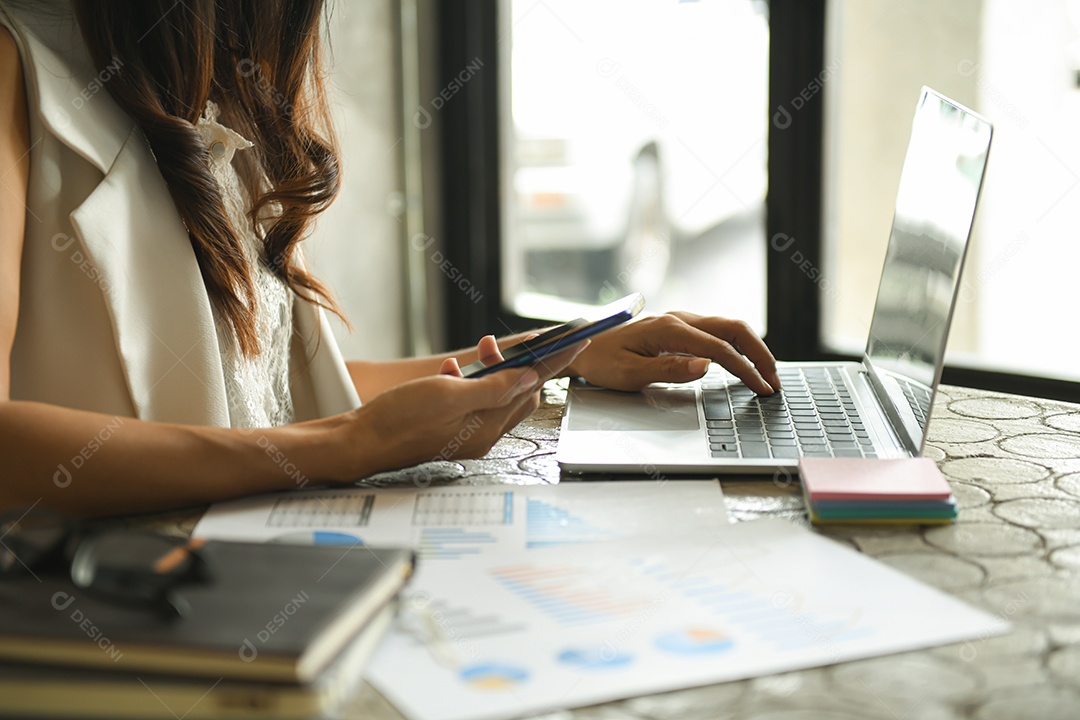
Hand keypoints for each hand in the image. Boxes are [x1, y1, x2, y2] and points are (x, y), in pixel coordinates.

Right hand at [339, 336, 585, 477]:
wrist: (360, 441)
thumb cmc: (398, 420)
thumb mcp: (449, 395)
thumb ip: (493, 387)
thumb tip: (530, 377)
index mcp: (488, 427)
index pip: (534, 387)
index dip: (555, 360)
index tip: (576, 339)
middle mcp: (483, 433)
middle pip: (518, 391)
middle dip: (514, 362)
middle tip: (491, 345)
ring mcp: (467, 432)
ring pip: (495, 393)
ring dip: (489, 369)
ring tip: (473, 353)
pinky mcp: (451, 428)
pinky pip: (473, 400)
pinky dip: (468, 381)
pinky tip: (450, 371)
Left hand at [565, 311, 779, 393]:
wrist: (581, 346)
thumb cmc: (601, 361)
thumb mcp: (629, 373)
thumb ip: (668, 369)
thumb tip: (705, 366)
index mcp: (669, 329)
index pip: (719, 349)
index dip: (745, 369)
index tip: (761, 388)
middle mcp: (679, 319)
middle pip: (733, 329)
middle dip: (759, 354)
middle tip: (774, 381)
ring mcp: (680, 322)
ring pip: (728, 328)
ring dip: (751, 349)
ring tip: (766, 375)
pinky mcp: (679, 329)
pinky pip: (716, 333)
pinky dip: (737, 347)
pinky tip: (743, 364)